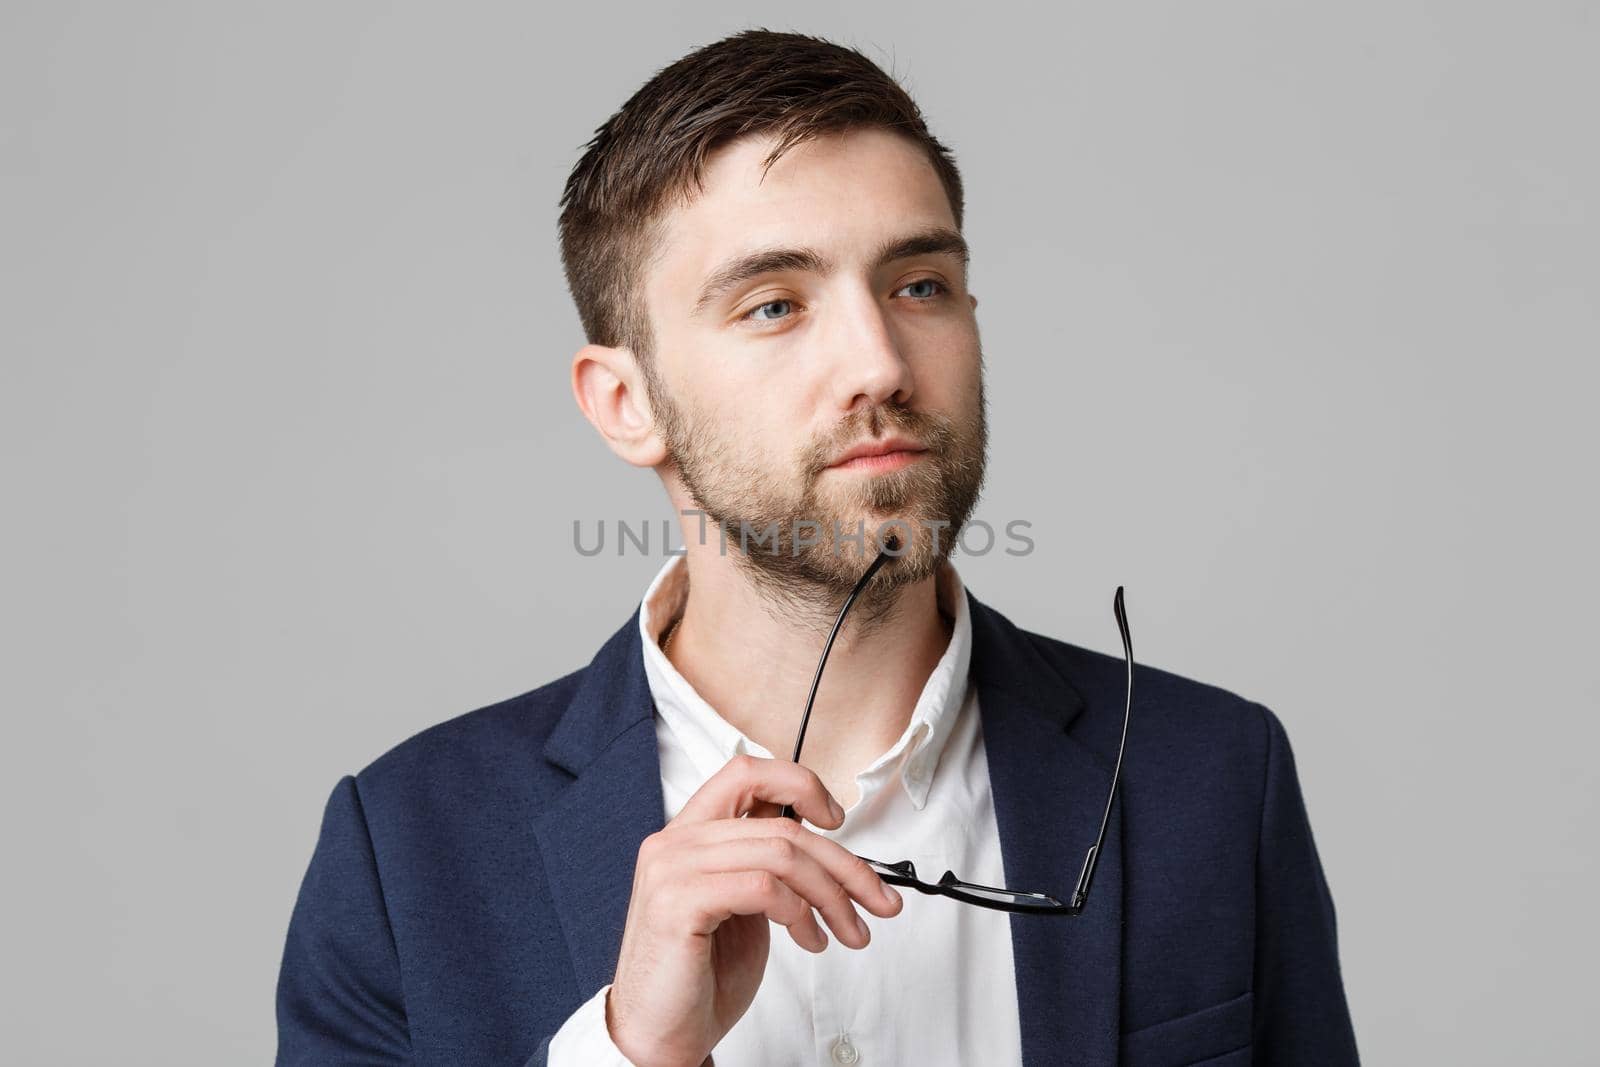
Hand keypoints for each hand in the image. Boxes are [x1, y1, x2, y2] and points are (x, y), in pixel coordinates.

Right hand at [605, 754, 904, 1066]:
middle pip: (781, 823)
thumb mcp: (744, 906)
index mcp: (689, 833)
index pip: (747, 774)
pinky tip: (810, 940)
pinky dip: (800, 912)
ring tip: (847, 931)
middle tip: (877, 898)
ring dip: (831, 895)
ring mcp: (672, 869)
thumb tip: (827, 848)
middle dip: (844, 862)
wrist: (660, 1036)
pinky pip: (763, 887)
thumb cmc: (701, 976)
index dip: (800, 785)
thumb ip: (767, 866)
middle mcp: (675, 841)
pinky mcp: (678, 903)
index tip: (837, 820)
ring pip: (781, 853)